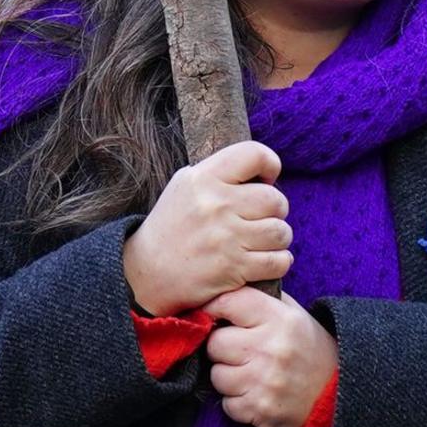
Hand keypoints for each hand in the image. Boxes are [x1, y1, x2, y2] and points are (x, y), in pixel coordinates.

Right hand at [124, 142, 292, 313]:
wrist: (146, 272)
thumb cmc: (172, 227)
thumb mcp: (185, 187)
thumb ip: (220, 174)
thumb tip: (263, 169)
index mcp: (202, 178)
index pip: (254, 154)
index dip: (269, 164)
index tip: (265, 179)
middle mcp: (215, 205)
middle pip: (275, 199)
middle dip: (276, 210)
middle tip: (262, 218)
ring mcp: (225, 238)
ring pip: (281, 232)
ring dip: (278, 238)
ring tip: (262, 241)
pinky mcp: (233, 268)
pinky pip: (278, 261)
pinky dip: (279, 262)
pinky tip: (266, 260)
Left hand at [201, 287, 336, 426]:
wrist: (338, 394)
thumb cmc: (309, 349)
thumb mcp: (295, 315)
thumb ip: (262, 299)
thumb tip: (225, 287)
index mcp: (280, 319)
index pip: (229, 303)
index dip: (214, 307)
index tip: (213, 314)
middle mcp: (271, 349)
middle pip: (215, 343)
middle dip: (222, 348)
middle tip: (239, 351)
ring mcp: (265, 382)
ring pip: (217, 376)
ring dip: (227, 376)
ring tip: (248, 374)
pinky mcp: (261, 410)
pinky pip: (227, 405)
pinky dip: (237, 403)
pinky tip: (254, 394)